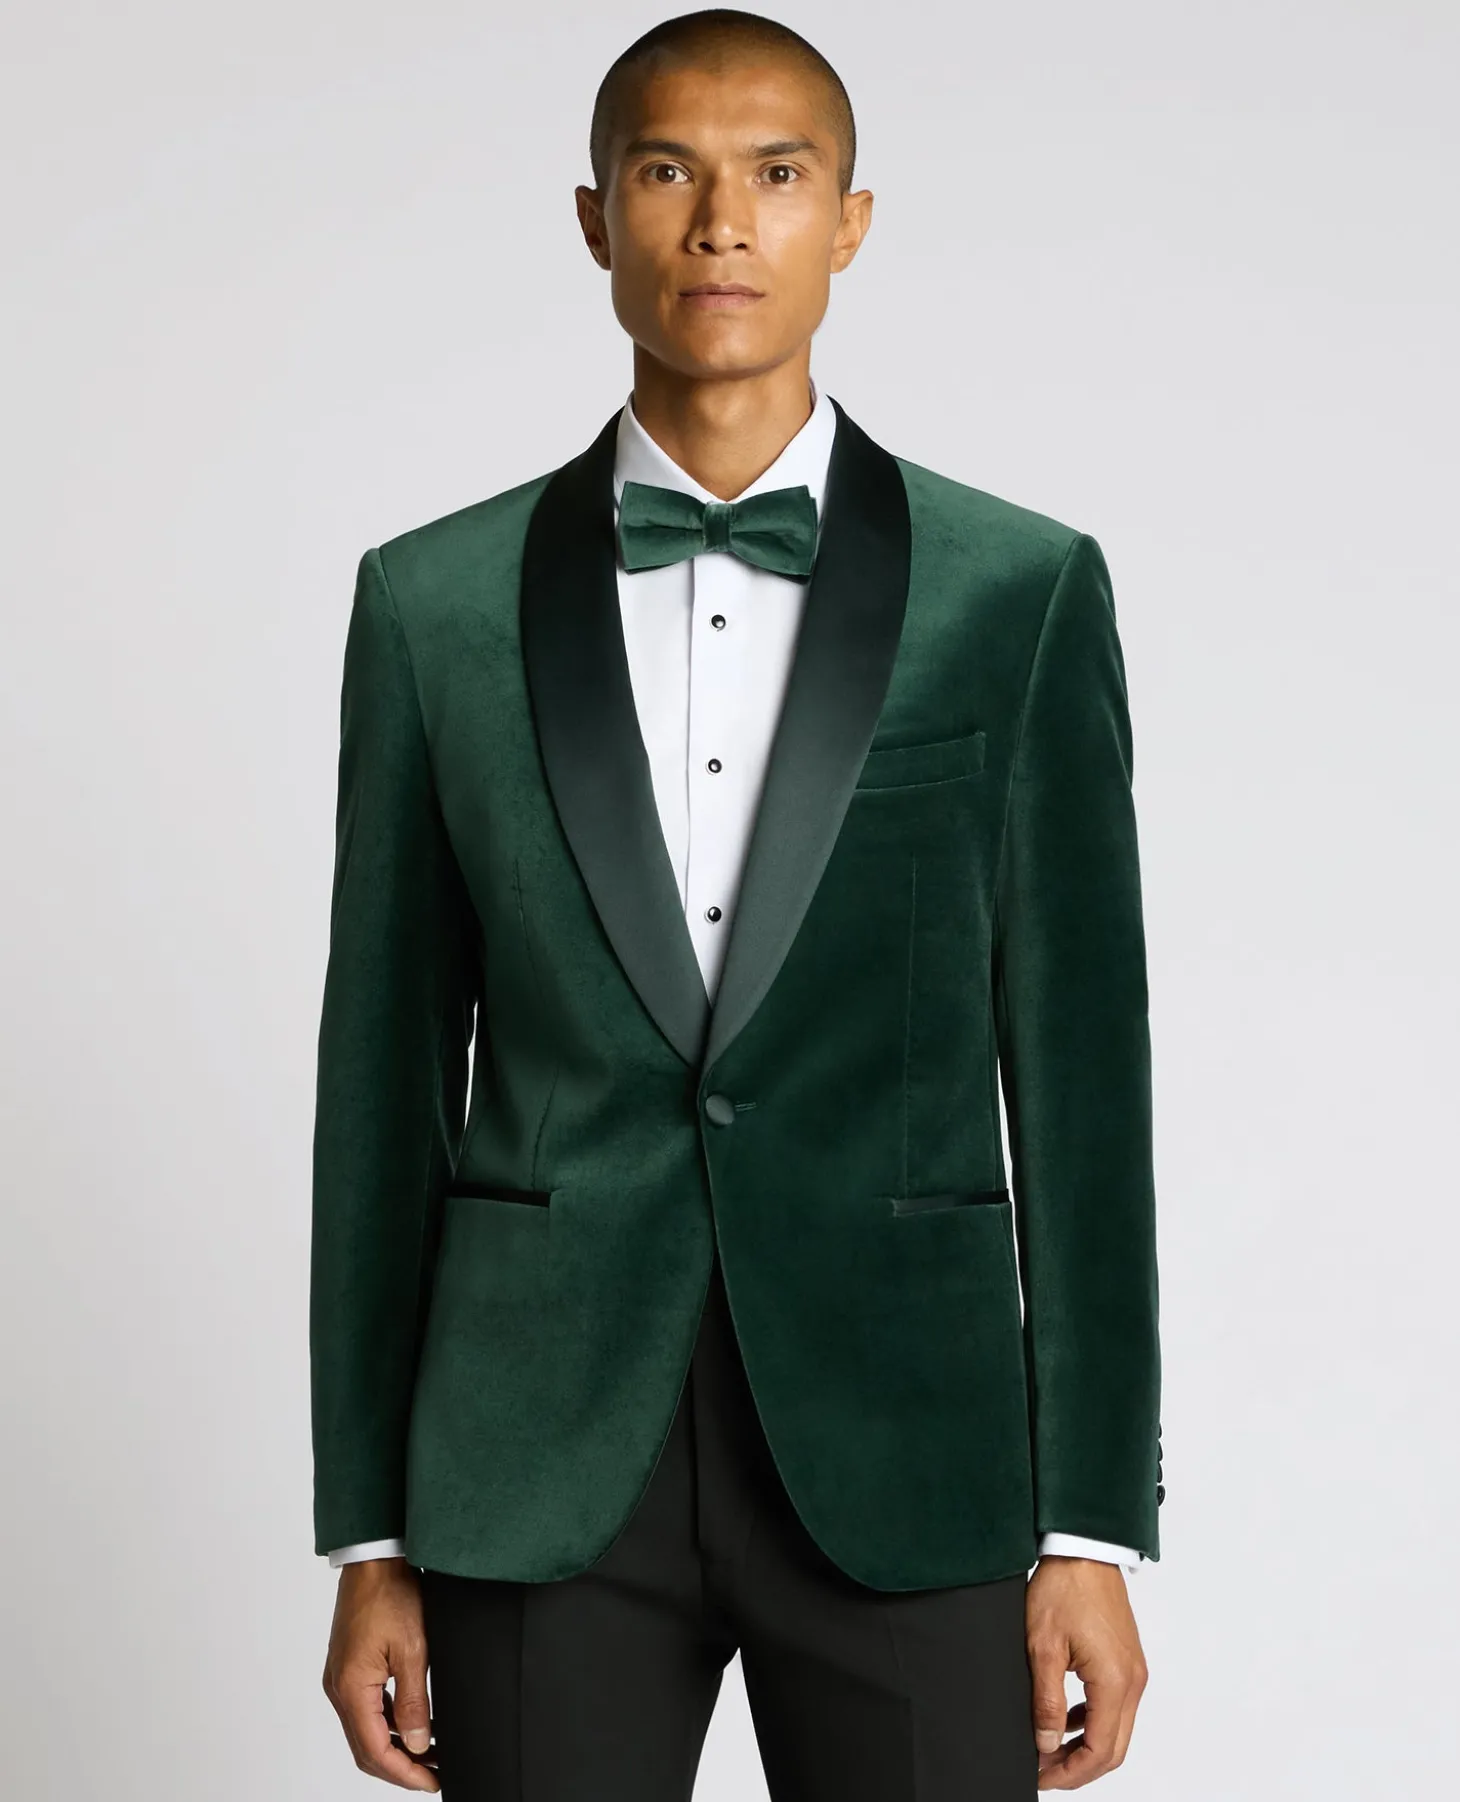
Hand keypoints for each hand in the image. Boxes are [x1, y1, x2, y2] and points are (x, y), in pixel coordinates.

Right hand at [322, 1556, 438, 1790]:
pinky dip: (389, 1723)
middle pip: (366, 1748)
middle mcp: (339, 1689)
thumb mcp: (413, 1649)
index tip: (431, 1782)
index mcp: (351, 1688)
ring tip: (431, 1753)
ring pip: (366, 1730)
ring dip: (395, 1746)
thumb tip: (419, 1743)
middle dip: (400, 1766)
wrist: (374, 1557)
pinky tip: (414, 1723)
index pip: (375, 1751)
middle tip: (434, 1775)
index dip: (404, 1773)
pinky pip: (366, 1708)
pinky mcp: (349, 1667)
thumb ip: (415, 1701)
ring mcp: (341, 1678)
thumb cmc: (391, 1593)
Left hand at [1025, 1555, 1147, 1788]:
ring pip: (1116, 1730)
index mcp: (1115, 1681)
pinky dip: (1093, 1722)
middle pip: (1113, 1749)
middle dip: (1079, 1768)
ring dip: (1086, 1746)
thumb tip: (1046, 1743)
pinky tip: (1067, 1720)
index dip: (1070, 1772)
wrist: (1083, 1549)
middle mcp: (1133, 1681)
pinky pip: (1115, 1706)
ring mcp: (1134, 1671)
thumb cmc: (1064, 1589)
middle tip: (1045, 1771)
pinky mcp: (1127, 1660)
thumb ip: (1046, 1701)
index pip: (1100, 1750)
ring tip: (1050, 1750)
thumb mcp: (1043, 1647)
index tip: (1042, 1776)